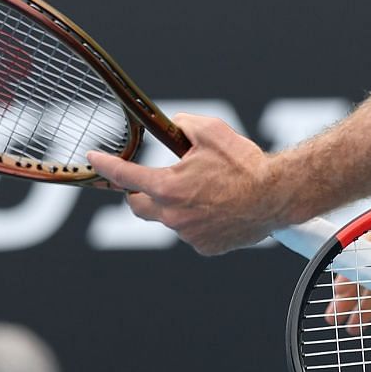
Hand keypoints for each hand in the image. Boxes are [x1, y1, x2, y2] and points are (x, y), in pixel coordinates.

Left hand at [86, 114, 286, 255]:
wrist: (276, 195)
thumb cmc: (245, 164)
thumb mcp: (212, 131)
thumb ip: (183, 125)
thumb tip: (173, 126)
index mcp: (168, 187)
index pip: (125, 176)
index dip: (105, 165)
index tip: (94, 158)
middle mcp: (172, 215)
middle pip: (138, 207)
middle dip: (139, 194)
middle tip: (156, 182)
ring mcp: (188, 235)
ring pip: (170, 219)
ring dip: (178, 205)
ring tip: (210, 191)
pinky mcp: (205, 247)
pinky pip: (193, 233)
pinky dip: (200, 220)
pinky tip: (222, 207)